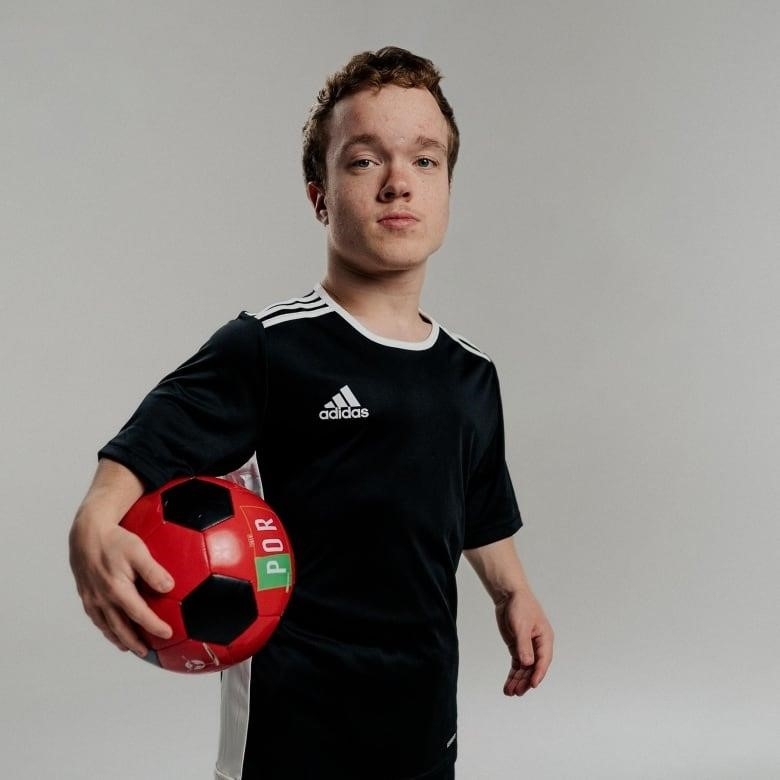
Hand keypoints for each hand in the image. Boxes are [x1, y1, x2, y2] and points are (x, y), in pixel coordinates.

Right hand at [69, 507, 173, 655]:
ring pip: (105, 626)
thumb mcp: (138, 550)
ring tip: (128, 647)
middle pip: (120, 628)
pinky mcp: (85, 594)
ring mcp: (91, 598)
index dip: (154, 627)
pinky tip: (111, 627)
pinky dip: (105, 627)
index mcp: (117, 590)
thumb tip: (169, 587)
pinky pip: (95, 617)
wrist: (86, 533)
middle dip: (134, 642)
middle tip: (147, 652)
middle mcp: (102, 598)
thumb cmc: (115, 540)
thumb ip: (153, 570)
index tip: (168, 634)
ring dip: (118, 638)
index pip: (139, 615)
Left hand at [495, 588, 552, 695]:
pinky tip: (508, 684)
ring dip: (518, 680)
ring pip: (524, 669)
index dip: (538, 673)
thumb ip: (524, 645)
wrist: (509, 595)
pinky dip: (513, 674)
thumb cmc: (520, 606)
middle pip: (534, 668)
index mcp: (545, 638)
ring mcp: (527, 648)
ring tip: (510, 692)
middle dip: (525, 680)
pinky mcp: (517, 647)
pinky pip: (517, 665)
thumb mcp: (521, 625)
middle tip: (517, 692)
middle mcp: (538, 645)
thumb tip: (527, 664)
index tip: (532, 684)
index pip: (543, 660)